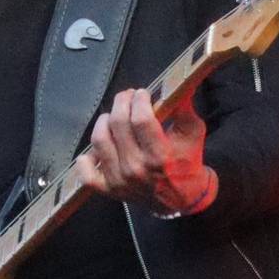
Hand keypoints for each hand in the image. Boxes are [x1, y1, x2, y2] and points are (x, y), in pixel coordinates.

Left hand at [72, 88, 217, 217]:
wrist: (183, 197)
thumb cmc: (188, 161)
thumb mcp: (192, 132)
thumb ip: (183, 107)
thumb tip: (175, 81)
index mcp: (159, 155)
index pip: (140, 119)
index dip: (139, 100)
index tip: (142, 93)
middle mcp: (136, 168)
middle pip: (118, 124)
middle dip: (121, 102)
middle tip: (127, 97)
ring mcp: (120, 180)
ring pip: (99, 140)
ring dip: (104, 121)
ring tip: (113, 116)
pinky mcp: (109, 190)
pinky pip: (86, 173)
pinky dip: (85, 159)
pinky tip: (95, 149)